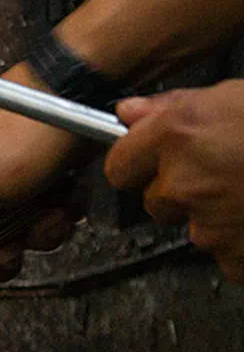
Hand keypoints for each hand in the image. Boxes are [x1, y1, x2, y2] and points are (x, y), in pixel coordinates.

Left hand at [105, 80, 243, 280]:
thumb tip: (129, 113)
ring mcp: (207, 223)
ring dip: (214, 216)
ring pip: (192, 227)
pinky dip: (242, 243)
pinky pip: (225, 254)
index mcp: (177, 135)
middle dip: (179, 191)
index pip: (118, 166)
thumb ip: (176, 107)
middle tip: (223, 175)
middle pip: (154, 201)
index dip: (137, 164)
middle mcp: (183, 181)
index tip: (154, 163)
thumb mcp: (235, 96)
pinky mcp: (233, 255)